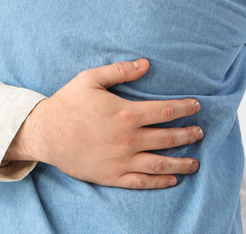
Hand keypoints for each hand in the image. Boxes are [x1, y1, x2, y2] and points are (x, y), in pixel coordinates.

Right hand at [4, 58, 202, 188]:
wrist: (45, 133)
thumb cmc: (68, 103)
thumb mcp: (91, 79)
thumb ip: (120, 71)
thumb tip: (146, 64)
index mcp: (126, 114)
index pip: (165, 111)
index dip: (184, 108)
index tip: (196, 106)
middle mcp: (128, 139)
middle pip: (167, 138)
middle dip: (188, 135)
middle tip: (200, 132)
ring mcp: (121, 160)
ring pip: (160, 163)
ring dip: (181, 162)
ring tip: (195, 162)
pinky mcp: (112, 176)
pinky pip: (142, 182)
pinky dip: (160, 182)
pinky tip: (172, 179)